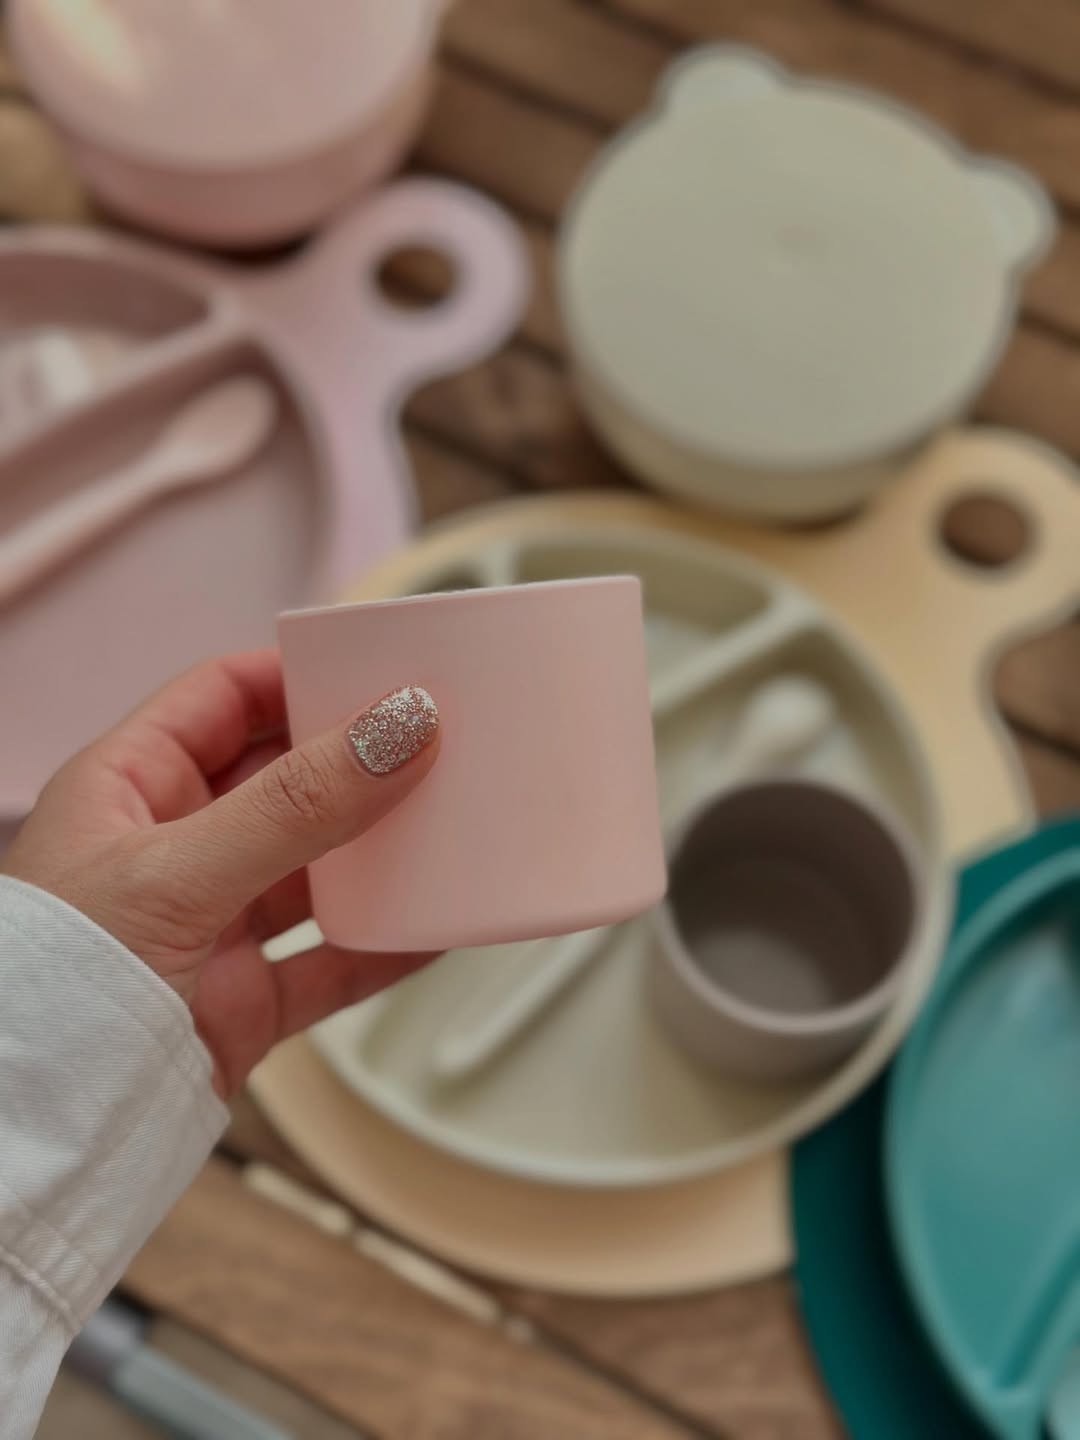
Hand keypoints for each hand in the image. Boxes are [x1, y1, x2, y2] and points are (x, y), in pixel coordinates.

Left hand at [1, 649, 439, 1095]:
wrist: (39, 1138)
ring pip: (316, 870)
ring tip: (447, 824)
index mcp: (128, 789)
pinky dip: (388, 945)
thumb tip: (394, 730)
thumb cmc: (49, 991)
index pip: (224, 698)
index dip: (299, 677)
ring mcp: (211, 928)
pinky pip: (334, 961)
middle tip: (432, 741)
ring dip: (379, 853)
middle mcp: (172, 851)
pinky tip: (434, 925)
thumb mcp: (174, 873)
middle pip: (284, 779)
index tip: (377, 671)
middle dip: (356, 761)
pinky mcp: (243, 1003)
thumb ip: (293, 806)